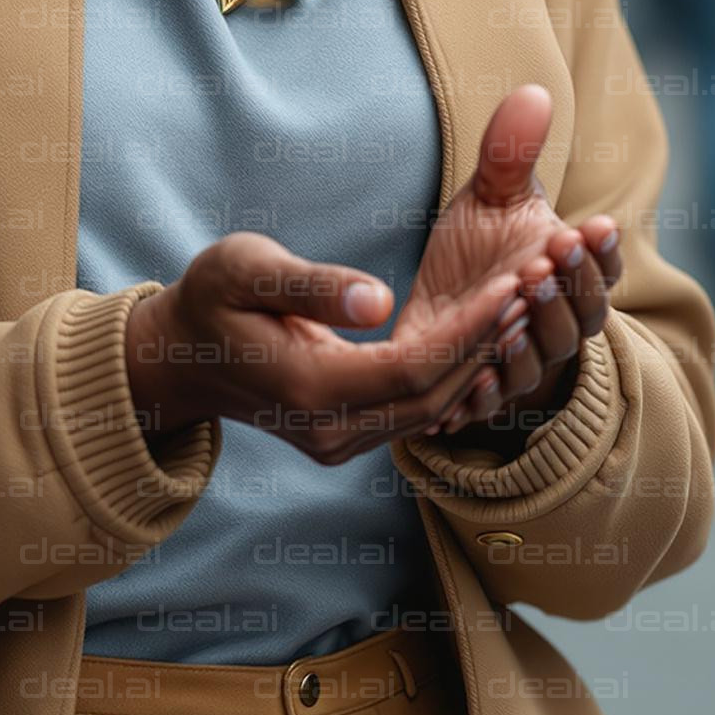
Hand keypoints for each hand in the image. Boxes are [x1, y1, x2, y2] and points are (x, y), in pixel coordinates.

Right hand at [122, 233, 532, 467]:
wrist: (177, 358)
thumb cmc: (209, 299)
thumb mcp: (244, 270)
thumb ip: (310, 285)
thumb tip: (378, 298)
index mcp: (308, 389)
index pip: (413, 367)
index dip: (470, 327)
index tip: (513, 280)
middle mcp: (330, 432)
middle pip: (435, 393)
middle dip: (491, 339)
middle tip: (538, 284)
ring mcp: (338, 444)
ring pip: (432, 408)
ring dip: (481, 357)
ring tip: (525, 302)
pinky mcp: (345, 439)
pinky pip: (415, 412)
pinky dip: (454, 372)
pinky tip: (484, 332)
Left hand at [405, 85, 623, 441]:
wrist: (447, 306)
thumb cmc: (485, 245)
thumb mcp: (493, 195)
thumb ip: (511, 152)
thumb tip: (533, 90)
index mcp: (572, 272)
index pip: (602, 266)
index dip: (601, 252)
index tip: (593, 225)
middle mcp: (560, 320)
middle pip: (580, 314)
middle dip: (567, 289)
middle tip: (547, 260)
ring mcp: (526, 359)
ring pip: (542, 356)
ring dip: (532, 335)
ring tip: (515, 311)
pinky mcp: (484, 390)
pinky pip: (493, 398)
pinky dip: (486, 392)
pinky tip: (472, 382)